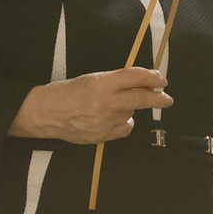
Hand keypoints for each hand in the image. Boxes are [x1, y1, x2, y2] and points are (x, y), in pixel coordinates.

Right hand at [9, 68, 168, 144]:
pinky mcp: (101, 136)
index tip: (161, 79)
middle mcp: (105, 102)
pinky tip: (116, 118)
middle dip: (158, 98)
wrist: (45, 113)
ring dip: (130, 108)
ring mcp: (104, 121)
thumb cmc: (67, 92)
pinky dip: (125, 122)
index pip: (135, 77)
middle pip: (141, 98)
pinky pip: (124, 128)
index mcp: (101, 83)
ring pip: (130, 113)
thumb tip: (141, 83)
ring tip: (113, 105)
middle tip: (167, 99)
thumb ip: (116, 81)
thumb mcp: (91, 79)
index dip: (152, 77)